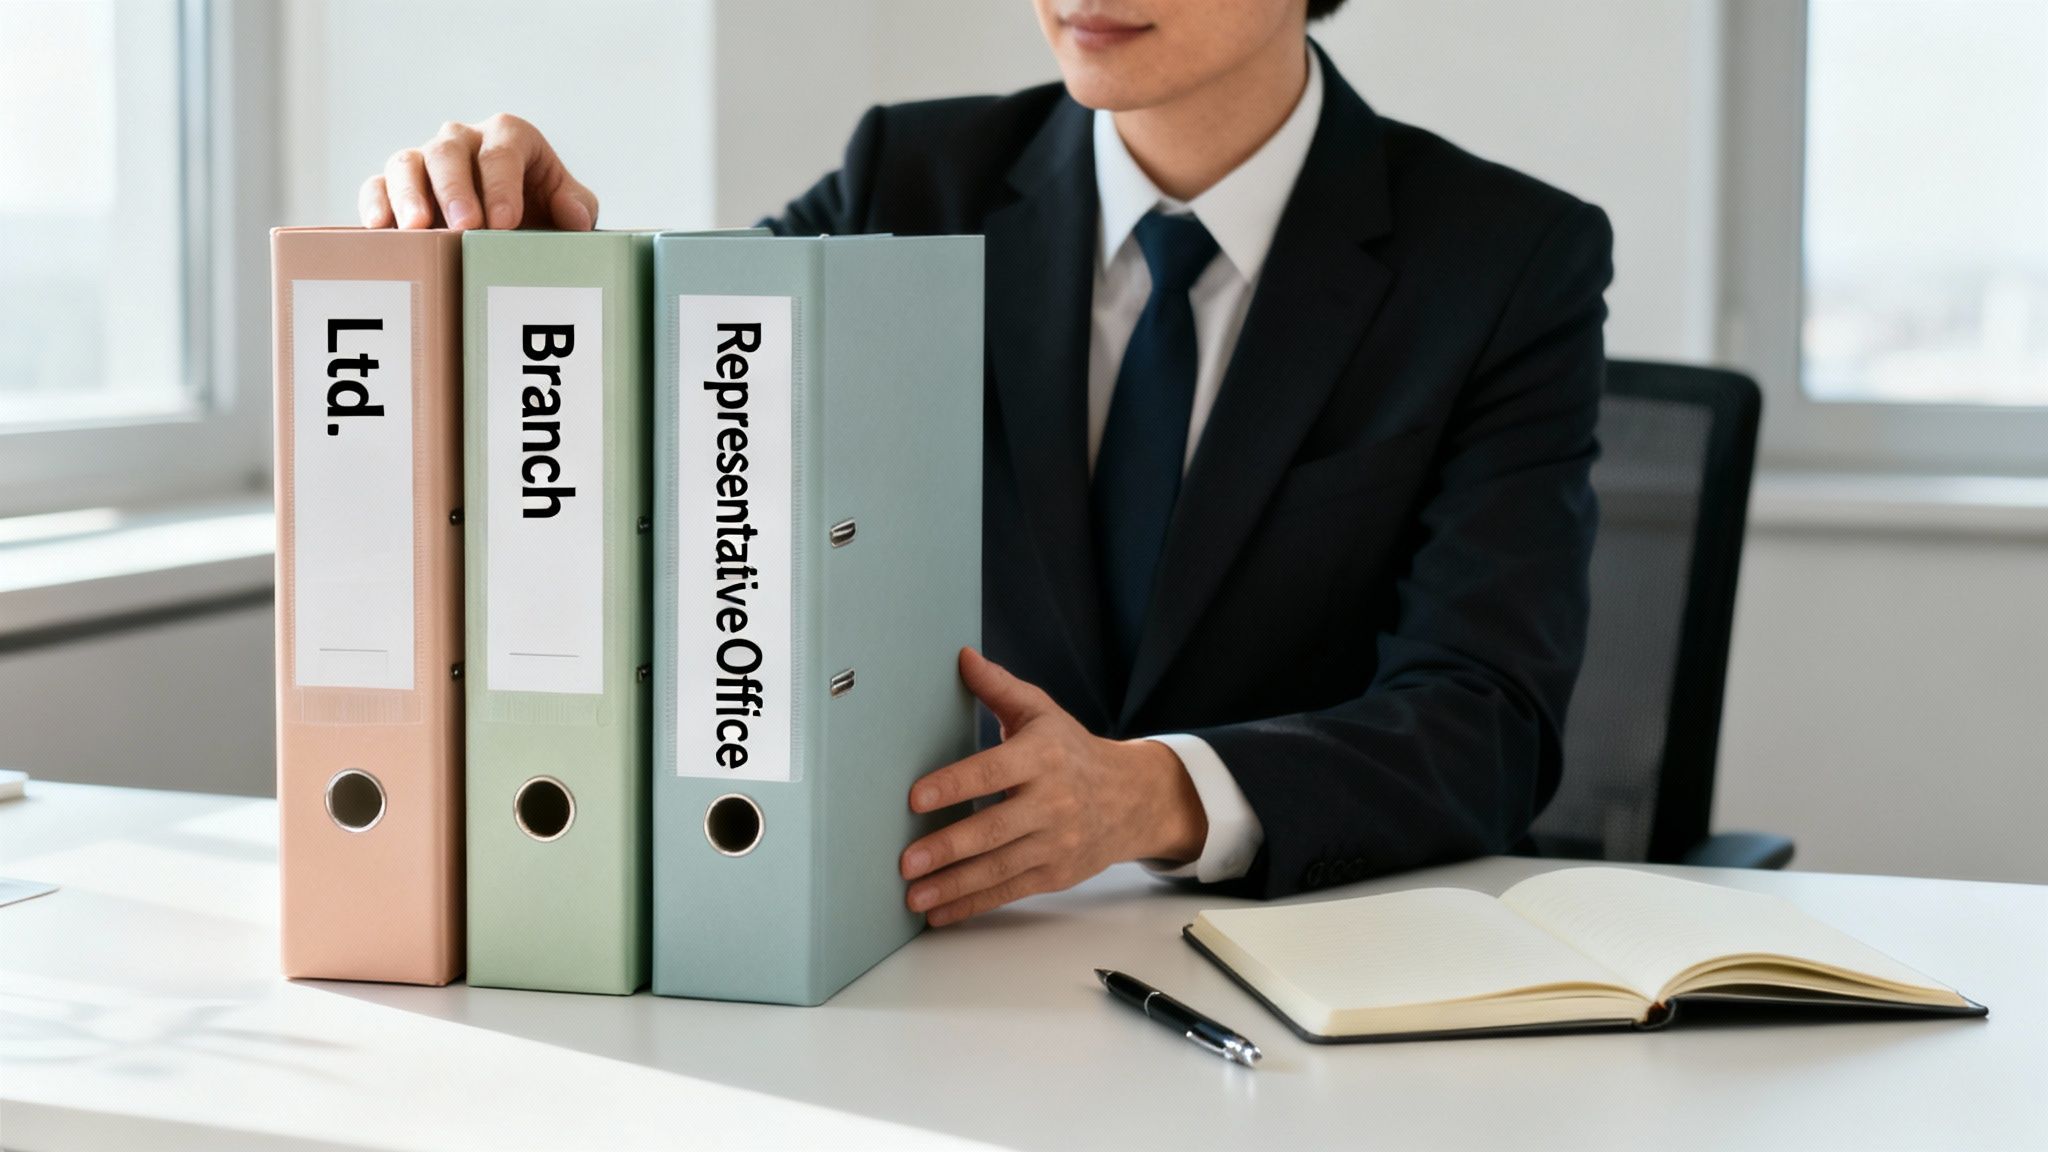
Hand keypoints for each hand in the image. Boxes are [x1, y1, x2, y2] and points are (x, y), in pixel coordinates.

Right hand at [358, 114, 598, 231]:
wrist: (514, 227)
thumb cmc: (543, 211)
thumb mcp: (569, 207)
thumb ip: (577, 206)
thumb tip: (575, 216)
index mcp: (508, 137)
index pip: (502, 151)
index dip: (502, 186)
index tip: (505, 223)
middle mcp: (462, 140)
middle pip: (449, 153)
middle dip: (455, 189)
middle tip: (464, 227)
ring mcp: (425, 161)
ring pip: (406, 164)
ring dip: (409, 195)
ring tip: (417, 229)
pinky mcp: (396, 186)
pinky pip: (377, 186)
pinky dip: (375, 204)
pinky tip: (380, 229)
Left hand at [900, 648, 1207, 926]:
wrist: (1132, 798)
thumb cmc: (1072, 751)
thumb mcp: (1042, 712)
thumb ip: (999, 688)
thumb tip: (962, 656)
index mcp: (1042, 757)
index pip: (993, 770)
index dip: (954, 784)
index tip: (915, 798)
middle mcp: (1052, 802)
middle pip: (994, 828)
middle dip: (948, 847)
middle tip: (907, 861)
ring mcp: (1055, 843)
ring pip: (999, 868)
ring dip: (953, 885)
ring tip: (912, 895)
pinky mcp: (1054, 873)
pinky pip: (1008, 891)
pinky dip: (972, 905)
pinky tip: (939, 912)